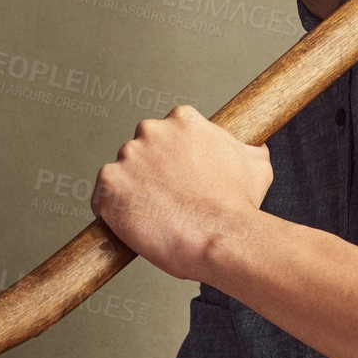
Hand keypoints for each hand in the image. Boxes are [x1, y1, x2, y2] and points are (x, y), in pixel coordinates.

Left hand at [92, 105, 271, 279]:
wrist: (223, 237)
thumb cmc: (239, 206)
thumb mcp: (255, 165)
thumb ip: (244, 149)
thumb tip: (251, 148)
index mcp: (182, 120)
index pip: (167, 134)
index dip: (173, 160)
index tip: (180, 178)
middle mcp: (150, 131)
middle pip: (141, 150)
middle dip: (151, 173)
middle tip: (169, 200)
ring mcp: (126, 158)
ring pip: (122, 174)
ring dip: (133, 192)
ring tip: (157, 217)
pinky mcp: (109, 187)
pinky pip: (102, 198)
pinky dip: (114, 212)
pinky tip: (136, 225)